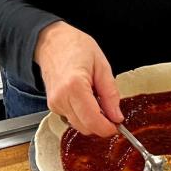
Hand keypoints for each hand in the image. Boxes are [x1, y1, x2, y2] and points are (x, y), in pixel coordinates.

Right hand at [34, 21, 122, 135]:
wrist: (52, 42)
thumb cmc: (76, 47)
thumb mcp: (102, 65)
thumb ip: (110, 93)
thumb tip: (117, 116)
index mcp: (75, 86)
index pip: (92, 120)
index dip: (107, 128)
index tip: (118, 125)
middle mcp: (61, 99)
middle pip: (85, 127)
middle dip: (101, 124)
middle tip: (112, 110)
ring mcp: (54, 104)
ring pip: (78, 125)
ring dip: (92, 119)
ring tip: (97, 98)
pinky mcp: (52, 106)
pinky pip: (72, 118)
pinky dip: (83, 114)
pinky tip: (87, 98)